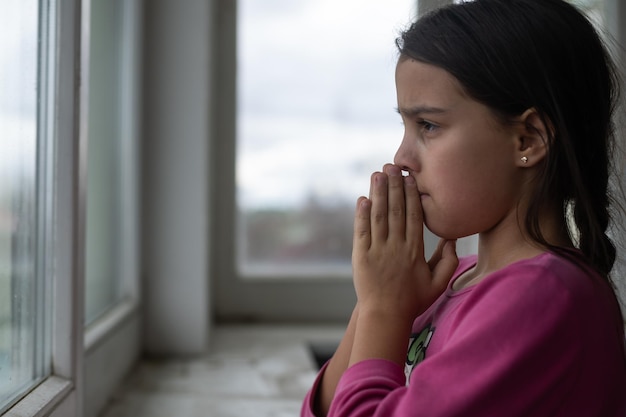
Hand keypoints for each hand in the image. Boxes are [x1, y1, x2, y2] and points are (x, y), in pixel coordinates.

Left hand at [352, 164, 458, 322]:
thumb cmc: (412, 301)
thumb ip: (447, 262)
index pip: (414, 216)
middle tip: (392, 166)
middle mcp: (397, 247)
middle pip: (396, 210)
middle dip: (394, 186)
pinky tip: (363, 199)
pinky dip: (362, 214)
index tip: (410, 178)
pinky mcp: (361, 256)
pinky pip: (362, 231)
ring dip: (378, 193)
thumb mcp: (437, 284)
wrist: (385, 316)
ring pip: (379, 216)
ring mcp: (378, 250)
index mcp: (415, 251)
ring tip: (377, 174)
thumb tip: (452, 239)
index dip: (411, 195)